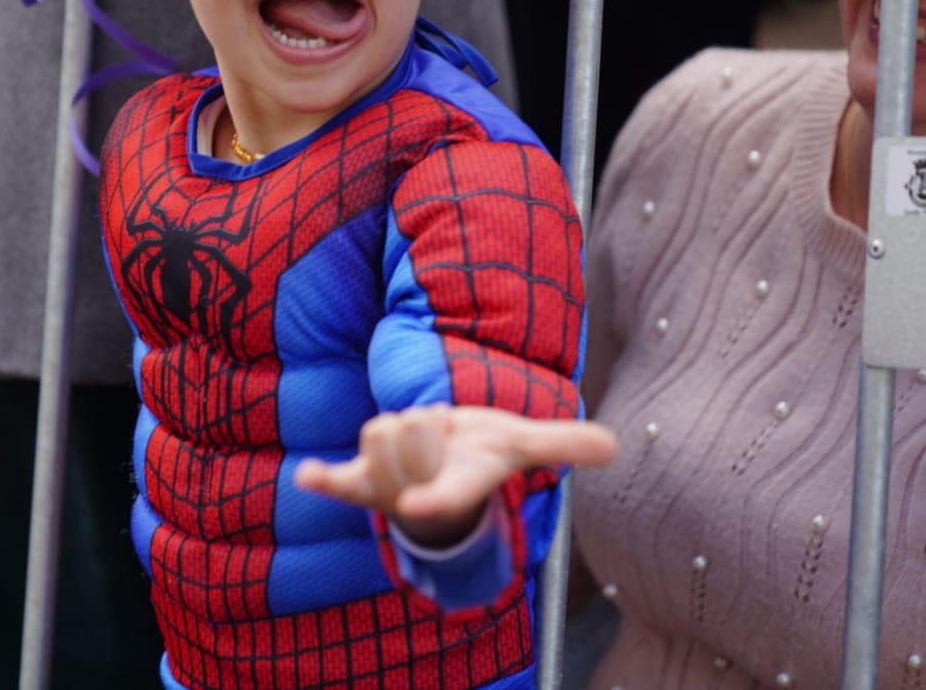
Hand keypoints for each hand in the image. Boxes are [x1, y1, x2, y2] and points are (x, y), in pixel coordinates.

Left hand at [294, 404, 616, 547]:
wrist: (440, 480)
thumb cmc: (479, 457)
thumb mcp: (519, 446)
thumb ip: (562, 445)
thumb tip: (614, 445)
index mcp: (460, 489)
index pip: (447, 495)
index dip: (432, 498)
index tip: (418, 507)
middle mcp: (419, 497)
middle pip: (403, 430)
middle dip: (420, 419)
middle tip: (437, 438)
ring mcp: (385, 495)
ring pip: (375, 430)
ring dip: (393, 426)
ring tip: (412, 443)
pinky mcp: (358, 487)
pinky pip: (336, 482)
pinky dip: (323, 480)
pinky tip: (310, 475)